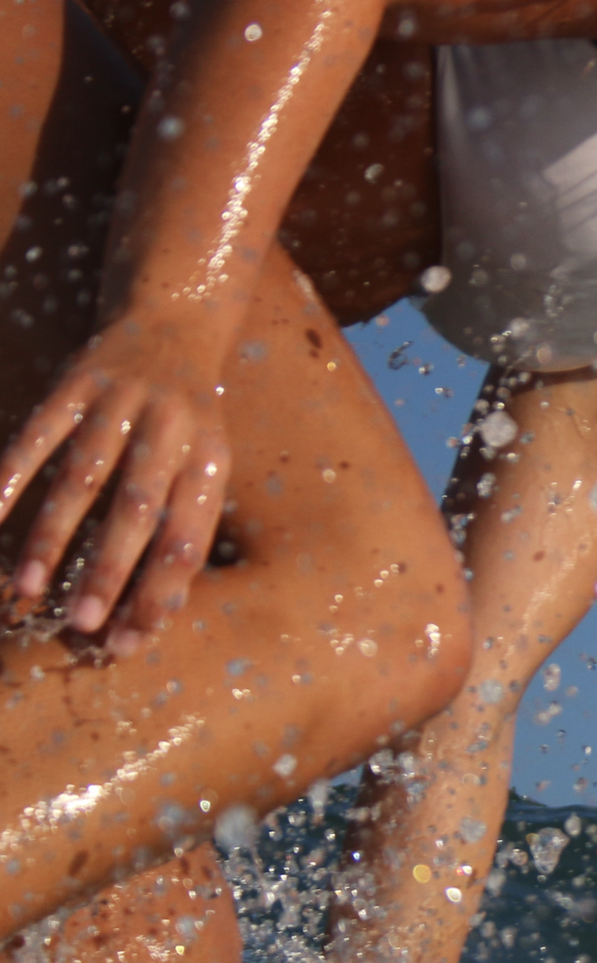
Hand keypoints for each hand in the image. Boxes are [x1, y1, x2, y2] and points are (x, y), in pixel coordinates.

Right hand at [0, 321, 231, 654]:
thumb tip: (163, 612)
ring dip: (54, 535)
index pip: (189, 537)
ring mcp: (121, 404)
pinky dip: (10, 474)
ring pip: (83, 477)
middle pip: (138, 510)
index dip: (160, 591)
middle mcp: (172, 430)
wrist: (175, 322)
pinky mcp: (76, 384)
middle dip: (110, 570)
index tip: (130, 640)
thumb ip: (185, 530)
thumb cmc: (189, 421)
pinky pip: (37, 434)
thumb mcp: (206, 466)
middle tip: (82, 624)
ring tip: (29, 588)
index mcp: (210, 460)